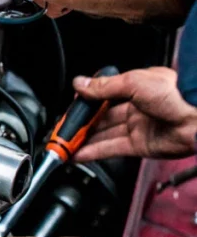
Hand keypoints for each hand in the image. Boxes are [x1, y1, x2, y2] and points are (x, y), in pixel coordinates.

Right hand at [73, 67, 196, 161]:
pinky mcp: (140, 146)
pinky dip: (93, 152)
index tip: (70, 109)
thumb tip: (81, 84)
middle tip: (62, 130)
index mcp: (136, 87)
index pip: (104, 95)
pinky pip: (111, 149)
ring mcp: (138, 127)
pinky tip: (78, 154)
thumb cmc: (175, 93)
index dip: (86, 103)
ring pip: (104, 134)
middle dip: (81, 124)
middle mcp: (136, 108)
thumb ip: (104, 87)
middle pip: (101, 118)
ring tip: (64, 145)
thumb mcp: (133, 82)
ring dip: (84, 140)